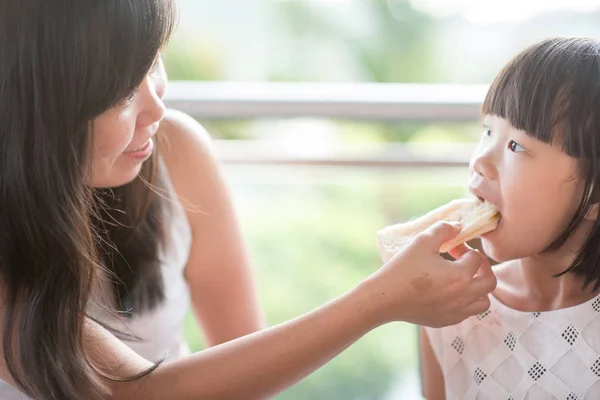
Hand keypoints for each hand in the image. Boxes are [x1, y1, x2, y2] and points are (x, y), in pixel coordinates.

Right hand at [360, 222, 496, 327]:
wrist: (384, 298)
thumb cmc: (403, 268)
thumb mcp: (422, 241)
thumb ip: (443, 230)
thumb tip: (458, 226)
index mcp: (460, 276)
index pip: (476, 258)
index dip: (464, 248)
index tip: (451, 246)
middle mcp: (463, 297)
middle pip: (490, 282)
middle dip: (482, 268)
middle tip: (467, 261)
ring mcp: (455, 312)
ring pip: (483, 302)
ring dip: (478, 288)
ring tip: (463, 279)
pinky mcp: (445, 321)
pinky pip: (466, 313)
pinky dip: (465, 302)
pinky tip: (449, 292)